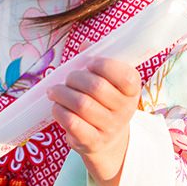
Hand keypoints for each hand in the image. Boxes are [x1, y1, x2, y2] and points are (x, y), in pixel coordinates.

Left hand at [47, 58, 140, 185]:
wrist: (108, 140)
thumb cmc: (104, 102)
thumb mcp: (109, 82)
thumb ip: (98, 61)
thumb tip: (85, 44)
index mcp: (132, 90)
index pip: (124, 76)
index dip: (104, 65)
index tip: (89, 63)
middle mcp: (125, 110)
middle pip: (97, 87)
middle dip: (75, 78)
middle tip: (67, 78)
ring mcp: (110, 127)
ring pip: (82, 104)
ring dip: (62, 93)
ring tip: (54, 91)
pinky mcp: (93, 141)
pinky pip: (72, 123)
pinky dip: (60, 111)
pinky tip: (57, 106)